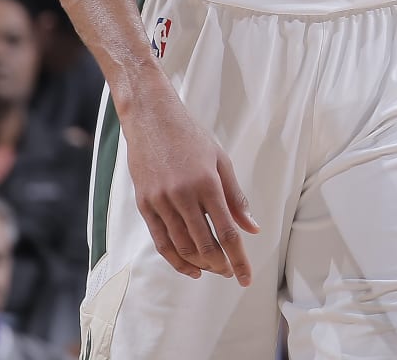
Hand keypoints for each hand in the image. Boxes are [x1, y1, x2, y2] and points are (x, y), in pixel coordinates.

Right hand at [121, 86, 259, 283]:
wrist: (152, 119)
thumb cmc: (191, 137)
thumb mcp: (221, 161)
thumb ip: (236, 197)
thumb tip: (252, 228)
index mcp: (207, 183)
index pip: (226, 232)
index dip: (238, 258)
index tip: (246, 278)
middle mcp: (183, 195)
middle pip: (204, 245)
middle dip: (221, 265)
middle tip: (231, 272)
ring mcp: (160, 201)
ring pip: (181, 247)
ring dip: (200, 264)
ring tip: (214, 270)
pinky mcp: (144, 204)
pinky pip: (161, 241)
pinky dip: (175, 259)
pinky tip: (189, 267)